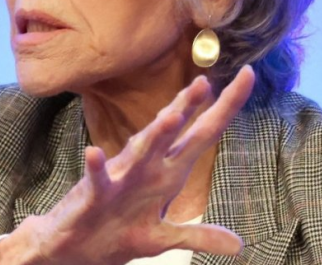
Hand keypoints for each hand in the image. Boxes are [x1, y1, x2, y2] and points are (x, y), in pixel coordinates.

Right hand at [0, 66, 256, 264]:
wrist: (73, 248)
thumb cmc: (116, 232)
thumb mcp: (163, 239)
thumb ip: (199, 235)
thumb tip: (239, 245)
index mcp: (167, 174)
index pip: (203, 135)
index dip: (225, 108)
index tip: (248, 74)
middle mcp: (146, 168)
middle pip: (172, 134)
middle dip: (188, 108)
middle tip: (205, 82)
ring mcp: (121, 179)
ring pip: (140, 151)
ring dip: (155, 134)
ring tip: (172, 115)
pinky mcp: (95, 196)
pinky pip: (97, 180)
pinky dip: (96, 167)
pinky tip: (94, 153)